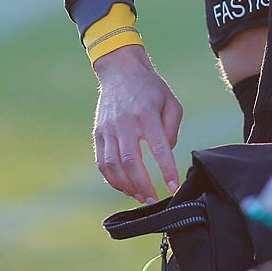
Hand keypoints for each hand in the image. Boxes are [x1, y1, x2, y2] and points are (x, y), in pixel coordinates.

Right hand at [92, 44, 182, 201]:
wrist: (120, 71)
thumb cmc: (150, 88)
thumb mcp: (170, 101)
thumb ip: (172, 127)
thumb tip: (167, 152)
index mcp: (146, 114)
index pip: (158, 148)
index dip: (166, 170)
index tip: (173, 187)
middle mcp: (125, 122)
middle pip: (132, 162)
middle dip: (144, 186)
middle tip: (154, 200)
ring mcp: (108, 129)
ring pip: (114, 166)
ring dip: (127, 186)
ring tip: (140, 196)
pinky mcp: (98, 133)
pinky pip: (102, 163)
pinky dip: (112, 179)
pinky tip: (124, 186)